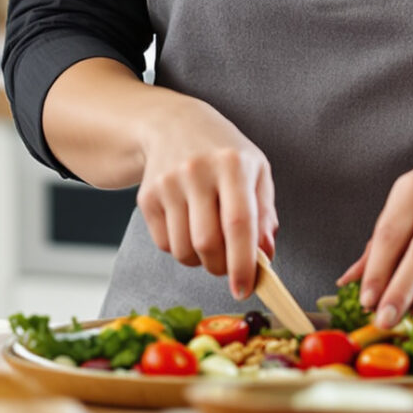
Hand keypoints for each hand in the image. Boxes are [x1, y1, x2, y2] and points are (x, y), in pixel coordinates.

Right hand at [133, 94, 277, 299]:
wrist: (173, 124)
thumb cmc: (223, 152)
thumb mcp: (256, 171)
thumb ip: (265, 214)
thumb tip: (264, 256)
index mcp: (232, 164)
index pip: (238, 223)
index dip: (243, 262)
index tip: (244, 288)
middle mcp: (197, 171)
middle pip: (207, 243)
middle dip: (221, 268)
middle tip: (228, 266)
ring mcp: (167, 183)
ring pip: (184, 250)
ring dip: (201, 262)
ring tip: (210, 243)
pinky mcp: (147, 196)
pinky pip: (165, 245)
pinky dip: (181, 250)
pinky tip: (188, 227)